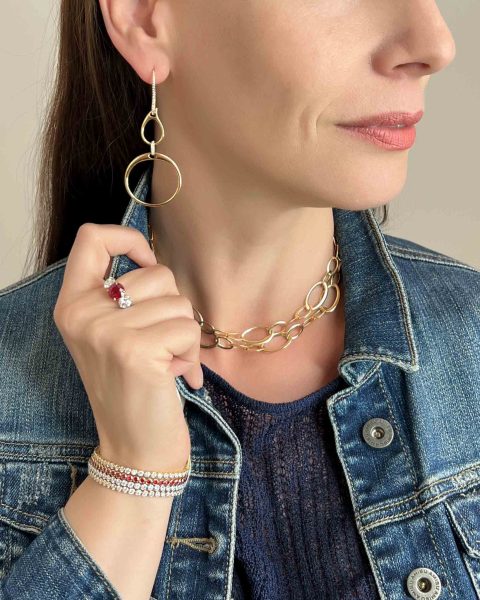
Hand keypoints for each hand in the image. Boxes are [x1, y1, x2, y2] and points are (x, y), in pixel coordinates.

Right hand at [53, 223, 202, 471]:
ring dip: (184, 335)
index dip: (130, 239)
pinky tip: (174, 375)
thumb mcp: (113, 336)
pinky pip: (188, 329)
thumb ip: (122, 297)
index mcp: (72, 305)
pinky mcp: (135, 351)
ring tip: (166, 362)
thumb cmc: (134, 389)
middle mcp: (81, 314)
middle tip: (161, 344)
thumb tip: (153, 260)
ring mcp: (105, 332)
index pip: (92, 238)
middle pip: (156, 272)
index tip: (149, 262)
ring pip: (178, 301)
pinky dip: (191, 354)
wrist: (135, 449)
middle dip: (174, 307)